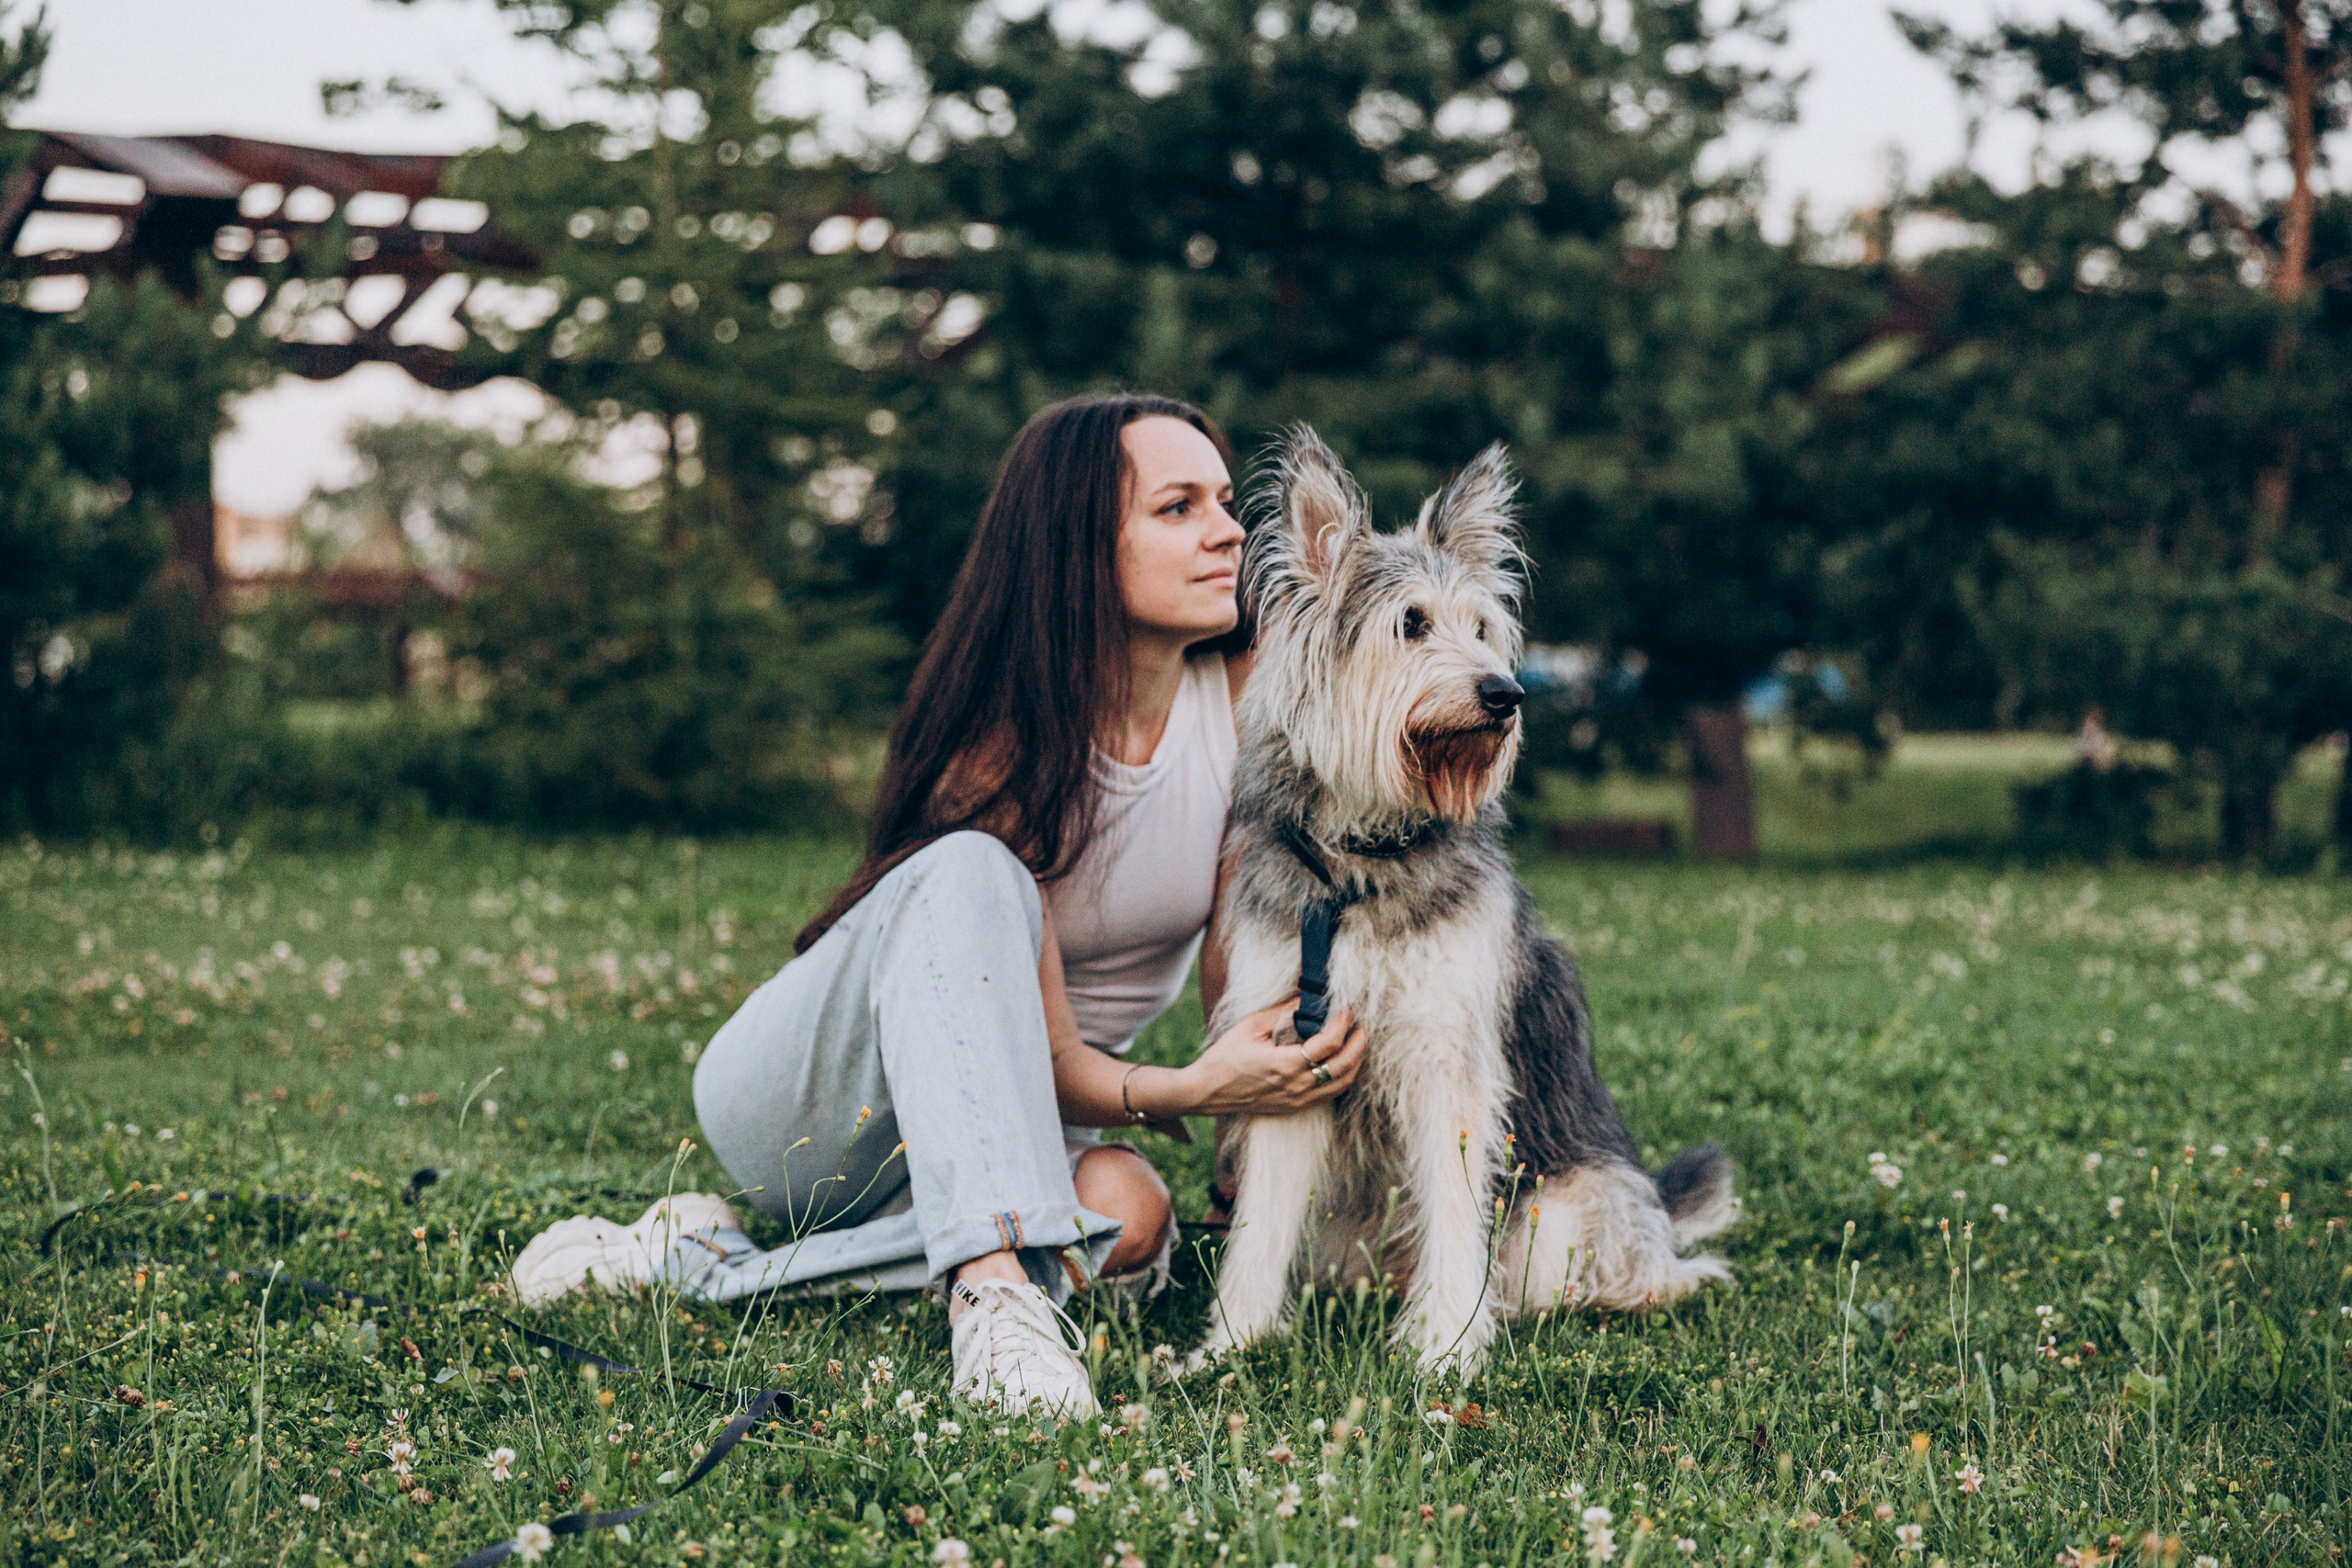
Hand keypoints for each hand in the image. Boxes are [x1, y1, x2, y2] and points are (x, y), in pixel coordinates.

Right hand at [1147, 1000, 1366, 1118]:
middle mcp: (1296, 1085)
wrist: (1208, 1091)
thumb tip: (1307, 998)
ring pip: (1341, 1083)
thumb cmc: (1226, 1056)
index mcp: (1285, 1064)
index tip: (1346, 1009)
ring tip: (1357, 1043)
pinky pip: (1329, 1094)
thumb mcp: (1250, 1026)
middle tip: (1361, 1026)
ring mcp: (1297, 1099)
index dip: (1343, 1023)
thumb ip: (1282, 1012)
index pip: (1329, 1043)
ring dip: (1355, 1062)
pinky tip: (1341, 1063)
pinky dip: (1342, 1077)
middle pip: (1343, 1066)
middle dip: (1358, 1044)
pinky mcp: (1295, 1107)